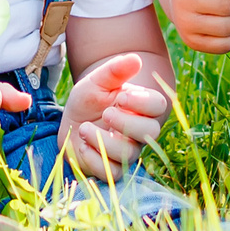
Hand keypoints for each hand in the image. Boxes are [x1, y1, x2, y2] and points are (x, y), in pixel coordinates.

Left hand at [59, 52, 168, 177]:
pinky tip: (82, 145)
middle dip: (125, 122)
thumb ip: (115, 71)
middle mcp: (140, 131)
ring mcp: (127, 151)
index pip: (159, 105)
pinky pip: (111, 171)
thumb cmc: (89, 100)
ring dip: (103, 140)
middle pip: (150, 132)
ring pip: (129, 154)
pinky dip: (93, 158)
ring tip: (83, 128)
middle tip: (105, 113)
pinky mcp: (111, 168)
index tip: (120, 96)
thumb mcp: (97, 81)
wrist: (70, 123)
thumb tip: (136, 59)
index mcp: (142, 107)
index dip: (141, 102)